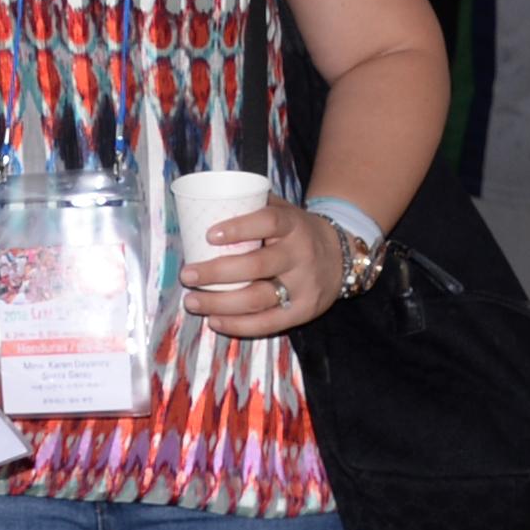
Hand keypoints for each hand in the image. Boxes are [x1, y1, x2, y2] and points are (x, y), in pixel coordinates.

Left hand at [181, 201, 340, 338]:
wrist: (341, 256)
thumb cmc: (296, 231)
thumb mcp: (284, 211)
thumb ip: (252, 206)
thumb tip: (204, 205)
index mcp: (293, 225)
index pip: (268, 222)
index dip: (238, 228)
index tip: (208, 235)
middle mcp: (300, 255)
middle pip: (256, 266)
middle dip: (216, 273)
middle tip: (187, 275)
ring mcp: (303, 286)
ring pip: (257, 298)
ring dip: (219, 303)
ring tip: (192, 301)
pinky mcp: (303, 311)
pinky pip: (268, 323)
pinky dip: (238, 325)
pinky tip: (214, 320)